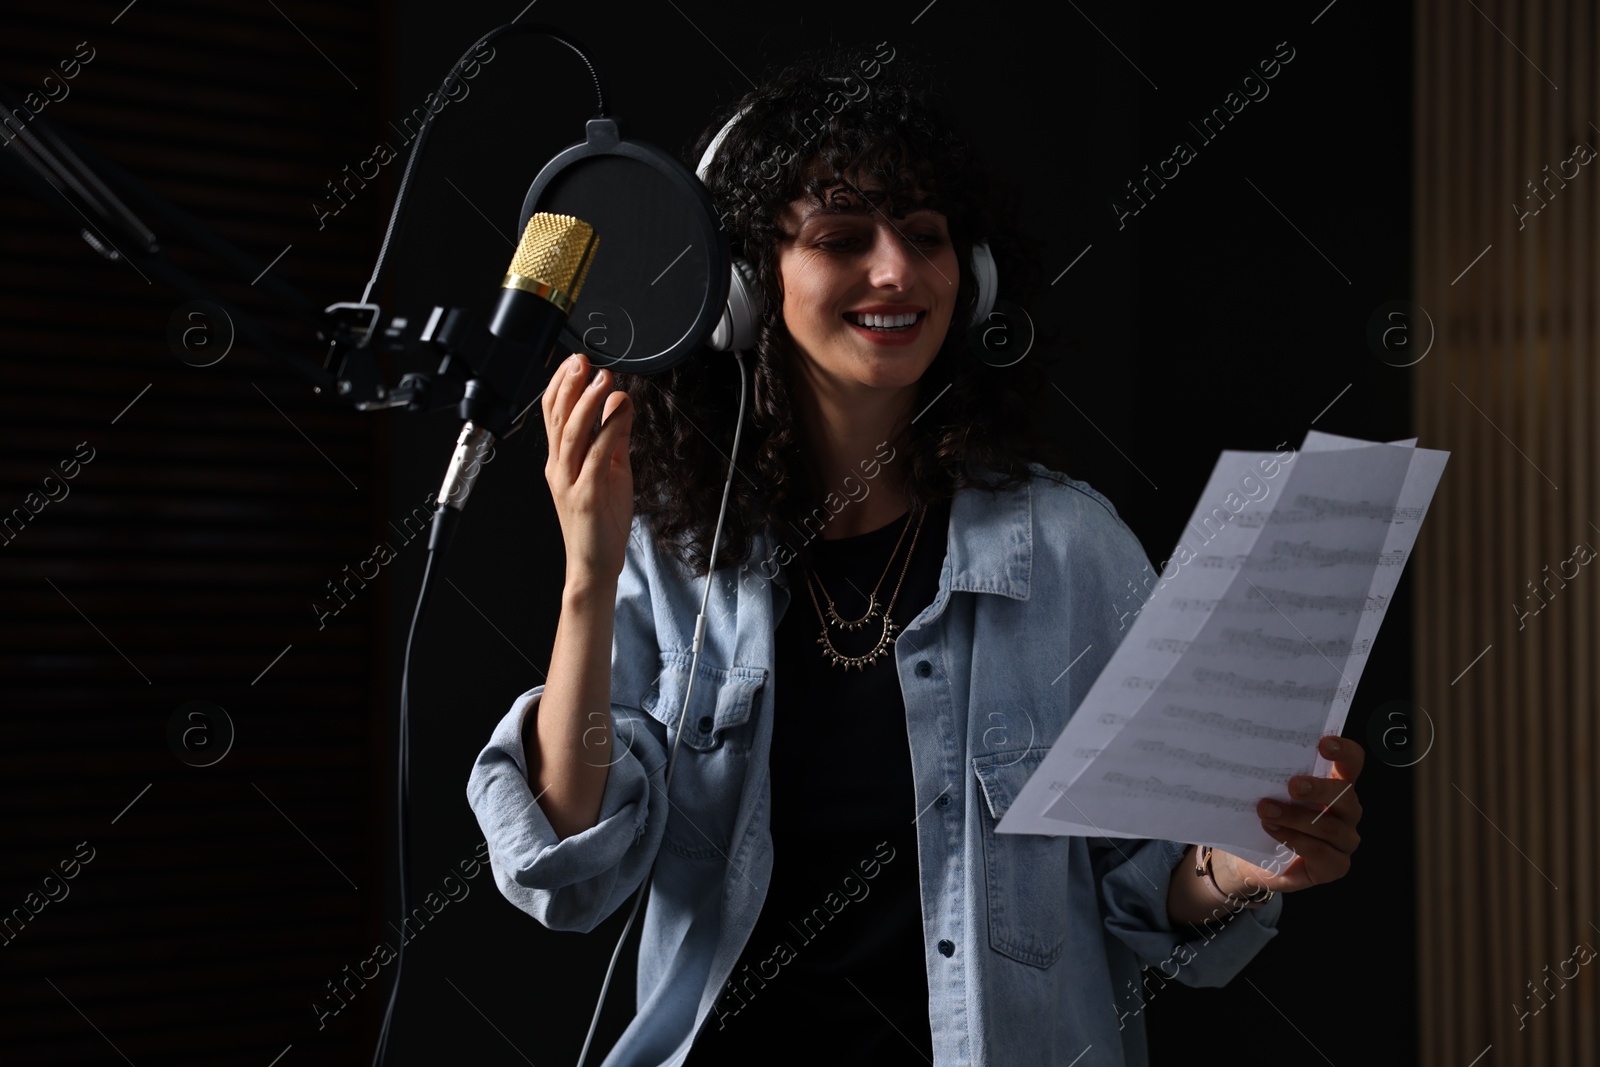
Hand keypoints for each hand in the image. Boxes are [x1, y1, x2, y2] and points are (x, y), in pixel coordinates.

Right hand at [542, 352, 632, 583]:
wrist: (595, 564)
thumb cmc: (600, 521)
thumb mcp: (611, 469)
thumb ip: (614, 435)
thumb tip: (620, 400)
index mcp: (560, 460)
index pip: (552, 414)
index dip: (561, 384)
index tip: (576, 361)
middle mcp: (559, 468)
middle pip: (558, 418)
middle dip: (570, 385)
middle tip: (585, 360)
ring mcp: (570, 482)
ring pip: (572, 434)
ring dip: (588, 402)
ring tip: (602, 378)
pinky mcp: (586, 496)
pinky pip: (596, 457)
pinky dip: (608, 430)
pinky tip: (621, 411)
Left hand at [1217, 735, 1364, 895]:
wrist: (1251, 861)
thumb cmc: (1266, 817)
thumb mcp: (1269, 792)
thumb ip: (1273, 776)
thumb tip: (1252, 754)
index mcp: (1335, 785)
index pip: (1352, 763)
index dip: (1344, 752)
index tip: (1323, 744)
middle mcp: (1346, 811)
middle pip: (1346, 795)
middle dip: (1319, 789)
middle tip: (1293, 785)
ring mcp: (1344, 840)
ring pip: (1330, 826)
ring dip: (1295, 817)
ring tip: (1266, 810)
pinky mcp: (1335, 866)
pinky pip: (1320, 851)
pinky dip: (1294, 839)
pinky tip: (1272, 831)